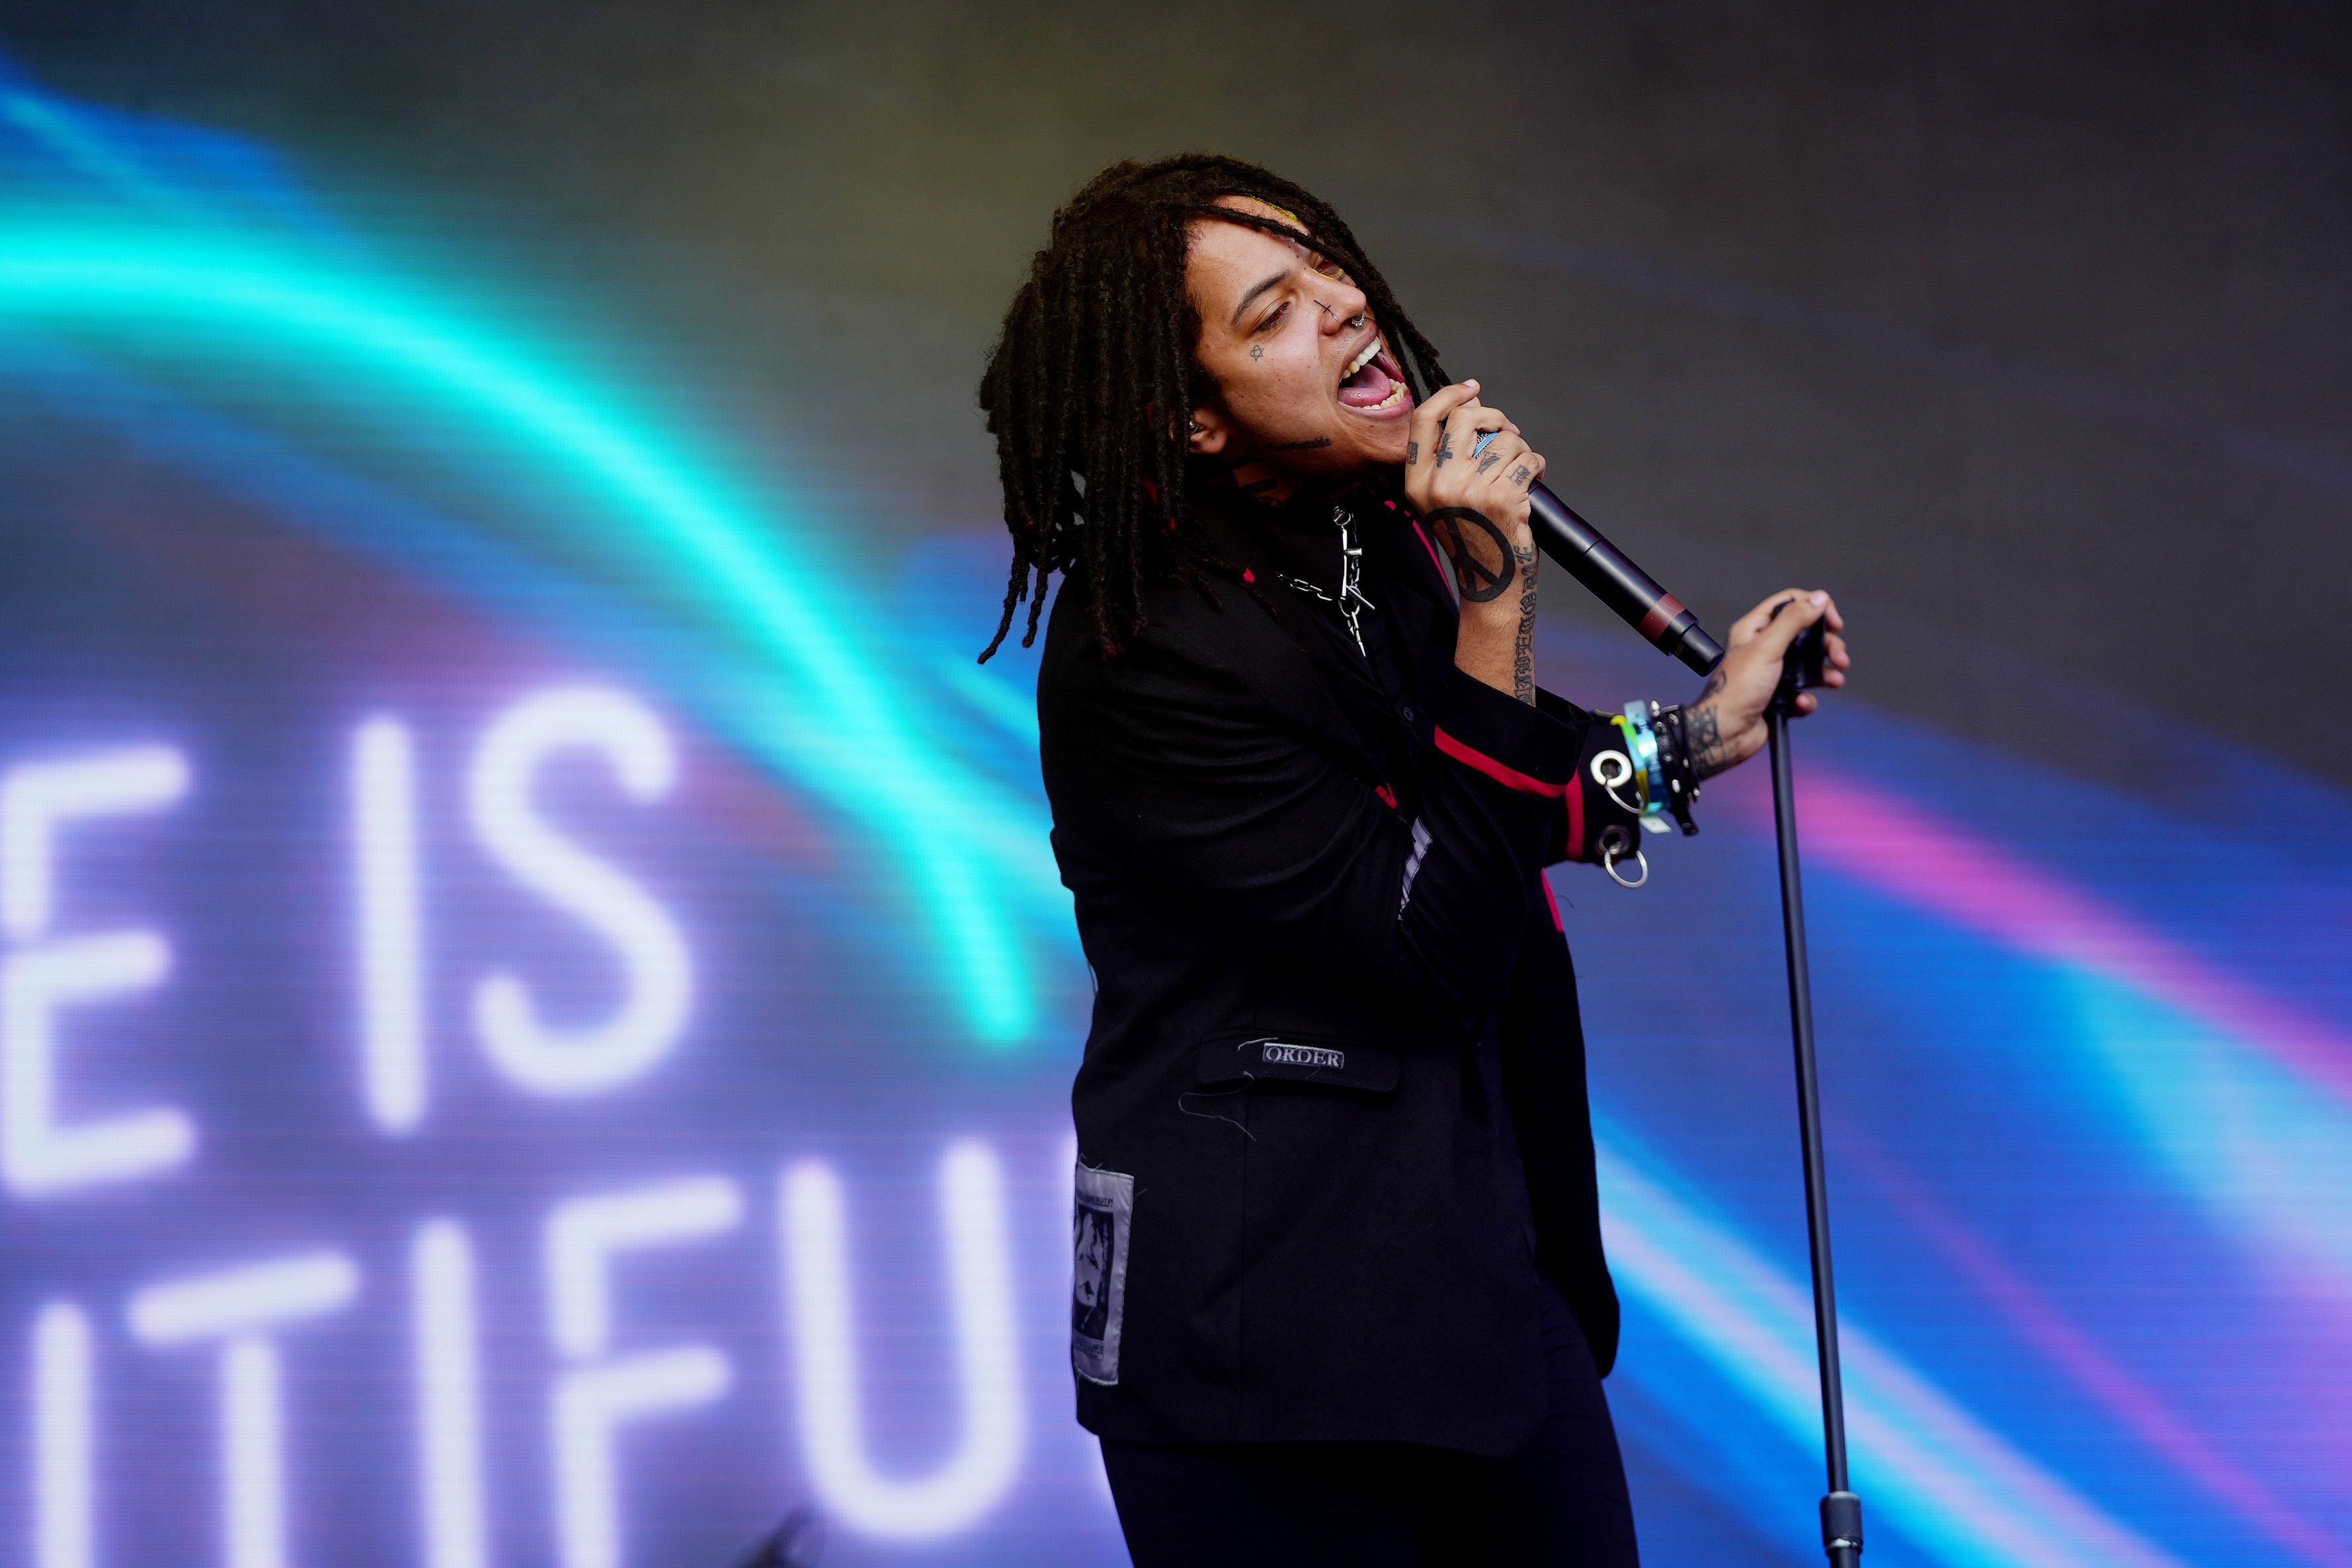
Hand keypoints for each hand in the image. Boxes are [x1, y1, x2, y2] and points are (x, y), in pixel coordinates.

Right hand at [1409, 381, 1548, 701]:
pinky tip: (1531, 486)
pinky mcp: (1503, 498)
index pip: (1425, 419)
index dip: (1450, 396)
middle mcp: (1439, 484)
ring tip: (1517, 474)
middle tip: (1506, 433)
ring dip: (1520, 450)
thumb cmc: (1472, 536)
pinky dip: (1537, 468)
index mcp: (1417, 482)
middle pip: (1468, 418)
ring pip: (1505, 439)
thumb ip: (1449, 455)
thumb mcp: (1443, 498)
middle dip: (1495, 418)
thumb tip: (1469, 403)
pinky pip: (1529, 460)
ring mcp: (1470, 491)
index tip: (1471, 390)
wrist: (1490, 581)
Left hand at [1681, 589, 1849, 777]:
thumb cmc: (1736, 689)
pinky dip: (1807, 699)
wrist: (1726, 733)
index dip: (1814, 608)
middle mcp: (1763, 648)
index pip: (1790, 604)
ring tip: (1834, 680)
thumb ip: (1793, 620)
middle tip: (1840, 657)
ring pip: (1809, 665)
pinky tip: (1800, 704)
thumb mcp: (1767, 648)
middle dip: (1827, 646)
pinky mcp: (1779, 697)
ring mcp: (1772, 673)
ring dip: (1825, 673)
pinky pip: (1803, 693)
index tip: (1833, 622)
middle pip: (1806, 635)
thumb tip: (1818, 598)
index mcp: (1755, 629)